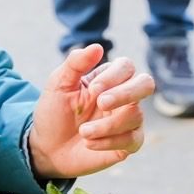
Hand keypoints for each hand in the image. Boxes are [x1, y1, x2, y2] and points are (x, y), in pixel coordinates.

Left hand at [28, 44, 153, 178]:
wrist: (47, 147)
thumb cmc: (55, 111)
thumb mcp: (58, 84)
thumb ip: (76, 63)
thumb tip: (97, 47)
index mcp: (109, 78)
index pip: (126, 67)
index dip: (113, 76)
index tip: (92, 89)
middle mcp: (124, 97)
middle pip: (146, 84)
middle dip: (126, 93)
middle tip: (102, 103)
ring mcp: (129, 120)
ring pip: (135, 115)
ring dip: (107, 125)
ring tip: (83, 132)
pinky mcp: (129, 143)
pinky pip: (133, 140)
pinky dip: (109, 142)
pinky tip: (89, 143)